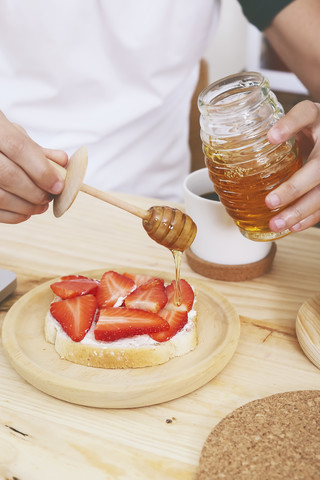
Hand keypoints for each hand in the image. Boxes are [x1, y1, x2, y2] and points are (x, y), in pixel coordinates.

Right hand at [0, 111, 67, 223]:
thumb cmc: (0, 139)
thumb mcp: (17, 135)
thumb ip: (39, 150)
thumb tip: (63, 162)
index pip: (18, 148)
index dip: (42, 170)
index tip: (58, 185)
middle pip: (10, 175)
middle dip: (36, 191)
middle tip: (50, 197)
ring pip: (1, 196)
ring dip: (27, 206)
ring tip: (41, 206)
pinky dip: (14, 215)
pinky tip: (25, 212)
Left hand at [265, 100, 319, 232]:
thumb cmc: (305, 128)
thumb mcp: (291, 121)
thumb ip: (271, 130)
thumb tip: (235, 142)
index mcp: (315, 118)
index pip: (304, 114)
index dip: (289, 125)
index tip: (271, 136)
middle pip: (318, 167)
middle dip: (294, 188)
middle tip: (270, 202)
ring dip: (300, 210)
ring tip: (276, 223)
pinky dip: (309, 217)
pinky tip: (294, 226)